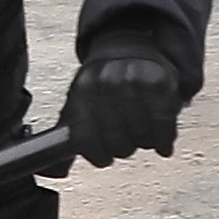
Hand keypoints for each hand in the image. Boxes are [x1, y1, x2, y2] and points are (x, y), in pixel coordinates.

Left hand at [63, 45, 184, 164]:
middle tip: (125, 139)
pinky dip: (163, 139)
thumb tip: (55, 173)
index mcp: (81, 91)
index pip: (85, 139)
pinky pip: (163, 126)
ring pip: (140, 137)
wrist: (130, 46)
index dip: (97, 154)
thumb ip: (66, 139)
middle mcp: (105, 85)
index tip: (104, 156)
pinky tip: (162, 143)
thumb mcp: (77, 104)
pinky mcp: (160, 84)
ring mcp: (133, 83)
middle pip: (116, 142)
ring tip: (141, 131)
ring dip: (143, 141)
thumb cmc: (102, 82)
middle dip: (121, 147)